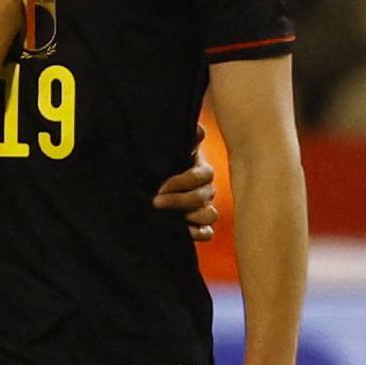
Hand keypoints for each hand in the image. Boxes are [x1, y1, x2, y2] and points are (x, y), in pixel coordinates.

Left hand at [153, 122, 217, 240]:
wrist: (154, 184)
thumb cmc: (164, 163)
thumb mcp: (171, 149)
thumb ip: (186, 138)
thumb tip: (197, 130)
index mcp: (201, 170)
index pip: (199, 176)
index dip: (181, 182)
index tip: (160, 187)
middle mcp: (206, 190)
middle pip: (203, 197)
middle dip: (178, 201)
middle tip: (156, 202)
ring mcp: (204, 208)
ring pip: (210, 215)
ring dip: (193, 217)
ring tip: (173, 218)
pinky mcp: (200, 226)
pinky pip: (208, 233)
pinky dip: (198, 234)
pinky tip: (183, 232)